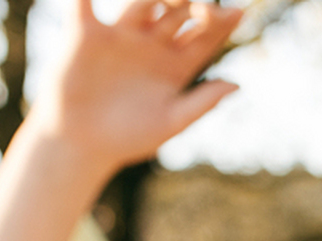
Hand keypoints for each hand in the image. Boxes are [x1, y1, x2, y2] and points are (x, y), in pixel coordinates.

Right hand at [30, 0, 243, 170]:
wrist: (82, 144)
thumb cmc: (129, 139)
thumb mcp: (170, 123)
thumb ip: (202, 102)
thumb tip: (236, 85)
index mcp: (177, 65)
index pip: (205, 37)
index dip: (222, 23)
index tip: (239, 12)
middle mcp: (153, 44)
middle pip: (180, 11)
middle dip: (194, 1)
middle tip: (204, 5)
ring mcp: (122, 36)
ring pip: (144, 0)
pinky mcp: (87, 33)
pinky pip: (85, 3)